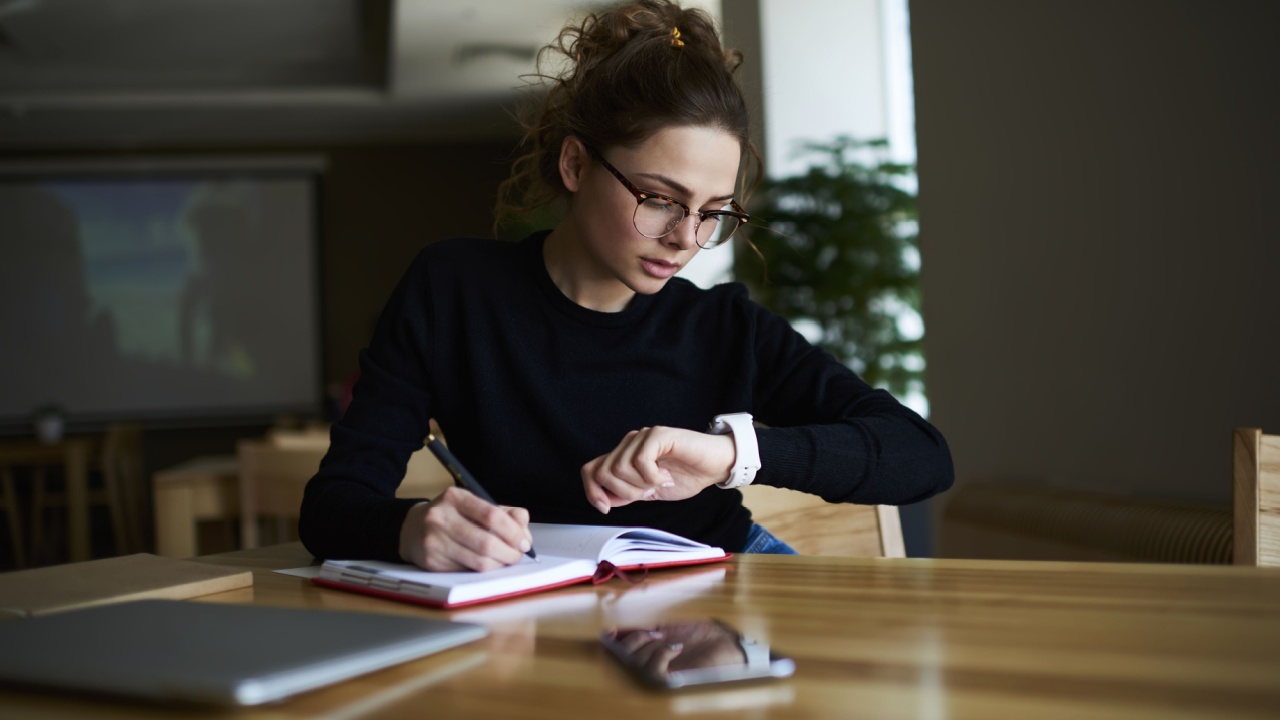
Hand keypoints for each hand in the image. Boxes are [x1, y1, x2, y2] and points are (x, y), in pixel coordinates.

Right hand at [398, 486, 532, 571]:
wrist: (412, 528)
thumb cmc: (452, 517)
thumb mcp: (475, 506)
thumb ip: (504, 513)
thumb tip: (524, 528)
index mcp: (455, 497)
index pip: (492, 515)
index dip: (513, 532)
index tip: (524, 542)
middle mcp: (440, 517)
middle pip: (486, 542)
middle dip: (510, 553)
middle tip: (518, 556)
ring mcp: (434, 541)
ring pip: (478, 561)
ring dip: (499, 565)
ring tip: (505, 561)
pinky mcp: (431, 562)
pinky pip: (467, 571)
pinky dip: (482, 571)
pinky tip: (486, 565)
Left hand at [581, 426, 735, 513]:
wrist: (715, 466)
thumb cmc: (686, 476)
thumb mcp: (650, 492)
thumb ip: (627, 493)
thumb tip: (603, 500)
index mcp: (624, 456)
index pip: (591, 470)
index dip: (591, 491)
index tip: (606, 509)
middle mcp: (629, 443)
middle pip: (603, 472)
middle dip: (624, 492)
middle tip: (649, 492)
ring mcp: (643, 437)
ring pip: (619, 467)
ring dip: (641, 484)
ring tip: (660, 483)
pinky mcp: (658, 434)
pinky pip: (641, 460)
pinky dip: (652, 476)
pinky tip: (666, 477)